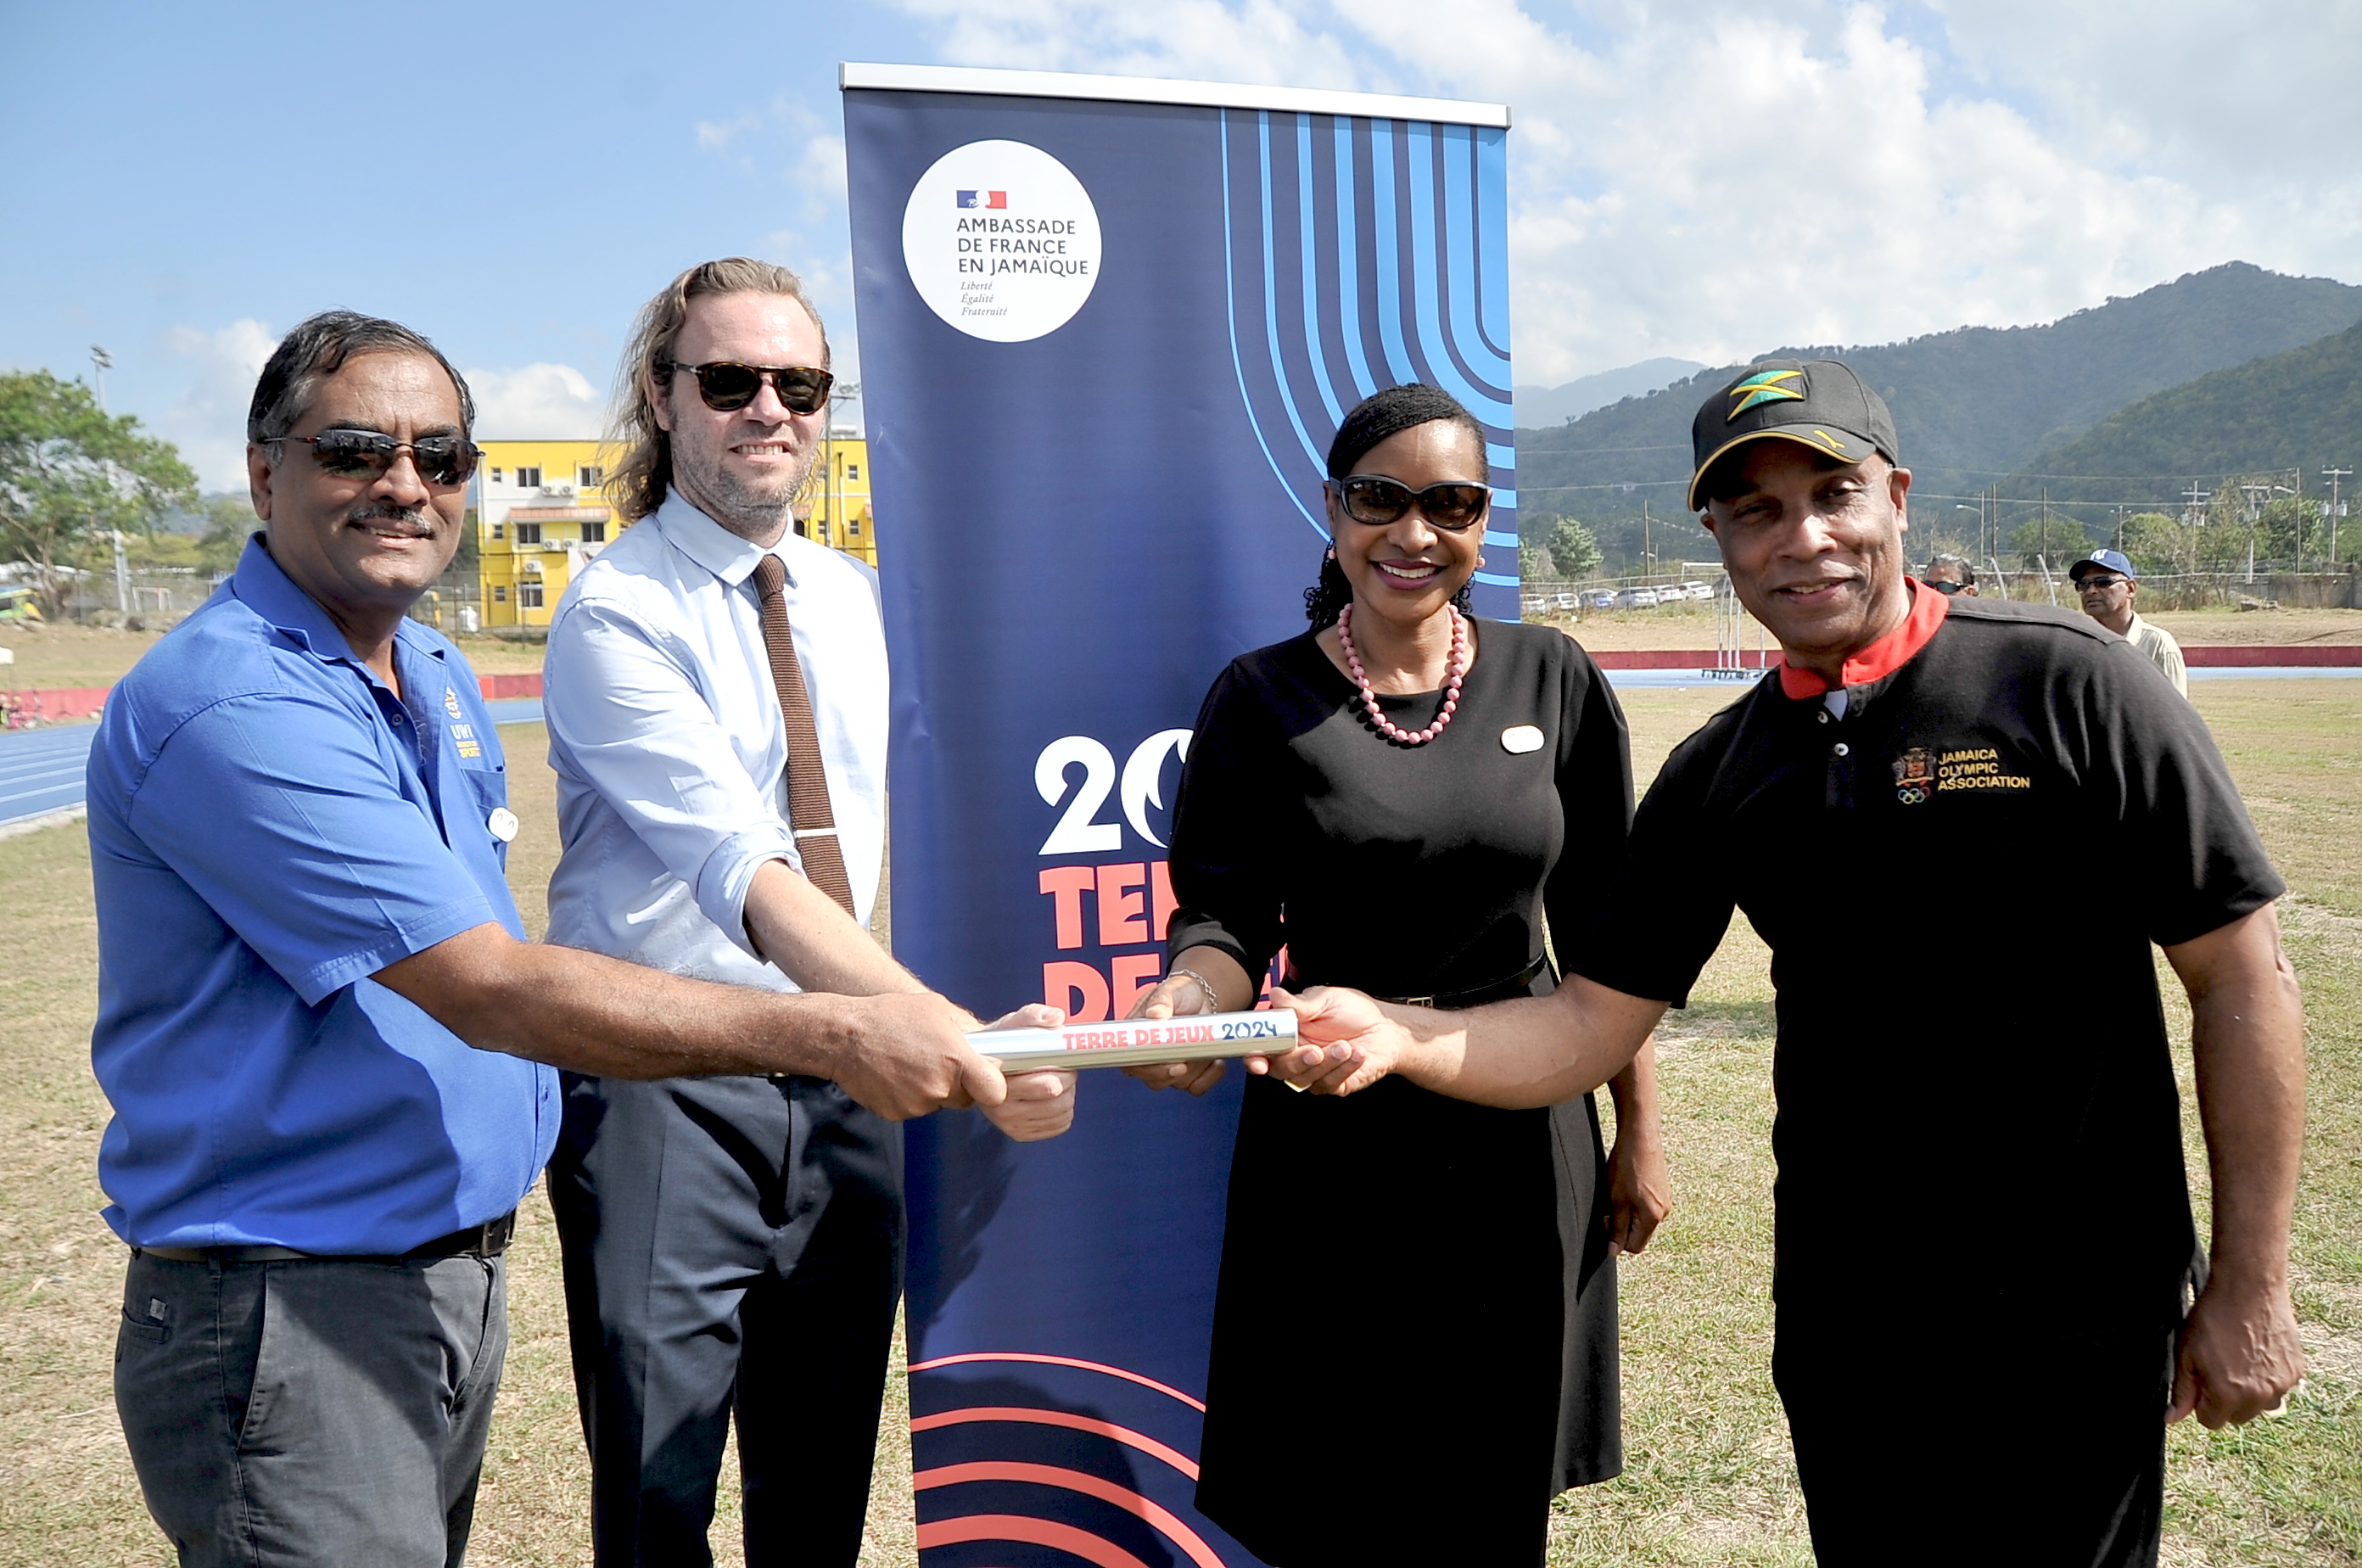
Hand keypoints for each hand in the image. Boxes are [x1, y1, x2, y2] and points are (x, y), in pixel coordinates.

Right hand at [824, 992, 1009, 1121]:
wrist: (844, 1037)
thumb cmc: (891, 1016)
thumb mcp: (937, 1009)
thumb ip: (968, 1029)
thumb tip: (989, 1043)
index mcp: (956, 1059)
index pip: (995, 1091)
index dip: (993, 1086)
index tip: (986, 1078)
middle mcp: (940, 1086)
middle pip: (966, 1098)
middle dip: (959, 1084)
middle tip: (938, 1061)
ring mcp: (918, 1104)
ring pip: (940, 1103)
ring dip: (933, 1089)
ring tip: (911, 1063)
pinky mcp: (898, 1114)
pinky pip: (915, 1109)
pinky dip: (910, 1096)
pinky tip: (896, 1074)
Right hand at [975, 1003, 1076, 1139]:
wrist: (982, 1069)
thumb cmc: (1001, 1044)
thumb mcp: (1013, 1023)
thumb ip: (1033, 1016)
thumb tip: (1055, 1018)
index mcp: (997, 1079)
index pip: (1046, 1086)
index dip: (1059, 1072)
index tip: (1059, 1062)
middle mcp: (1000, 1107)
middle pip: (1059, 1099)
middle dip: (1066, 1078)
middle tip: (1059, 1066)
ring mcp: (1010, 1123)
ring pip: (1062, 1112)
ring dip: (1066, 1094)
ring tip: (1053, 1079)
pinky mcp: (1021, 1134)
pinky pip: (1060, 1125)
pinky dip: (1063, 1111)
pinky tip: (1051, 1097)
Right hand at [1122, 970, 1228, 1095]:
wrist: (1202, 997)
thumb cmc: (1180, 993)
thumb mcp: (1170, 991)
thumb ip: (1162, 1001)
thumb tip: (1154, 1014)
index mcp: (1137, 1037)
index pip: (1131, 1063)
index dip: (1148, 1069)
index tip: (1170, 1064)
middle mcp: (1150, 1056)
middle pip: (1153, 1080)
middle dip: (1173, 1074)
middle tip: (1188, 1063)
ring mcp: (1170, 1066)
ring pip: (1178, 1084)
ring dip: (1195, 1070)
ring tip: (1206, 1048)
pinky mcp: (1190, 1073)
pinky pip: (1197, 1087)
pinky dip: (1209, 1077)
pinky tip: (1216, 1060)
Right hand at [1251, 986, 1385, 1095]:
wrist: (1386, 1027)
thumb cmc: (1353, 1011)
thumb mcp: (1327, 999)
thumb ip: (1300, 1004)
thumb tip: (1275, 995)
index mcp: (1286, 1033)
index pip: (1261, 1049)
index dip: (1254, 1058)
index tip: (1259, 1062)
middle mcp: (1295, 1055)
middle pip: (1280, 1069)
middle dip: (1296, 1061)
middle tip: (1315, 1051)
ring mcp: (1314, 1073)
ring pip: (1304, 1079)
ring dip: (1326, 1063)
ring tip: (1346, 1045)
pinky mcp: (1334, 1084)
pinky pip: (1330, 1084)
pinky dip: (1344, 1068)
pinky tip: (1358, 1054)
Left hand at [1605, 1127, 1670, 1256]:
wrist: (1640, 1135)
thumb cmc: (1626, 1165)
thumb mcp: (1616, 1200)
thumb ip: (1616, 1227)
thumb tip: (1614, 1252)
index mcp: (1654, 1217)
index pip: (1634, 1247)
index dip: (1617, 1238)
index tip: (1606, 1218)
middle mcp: (1664, 1211)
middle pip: (1639, 1233)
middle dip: (1622, 1225)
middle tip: (1610, 1203)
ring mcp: (1664, 1200)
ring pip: (1641, 1219)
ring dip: (1627, 1212)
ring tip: (1618, 1191)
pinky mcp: (1662, 1189)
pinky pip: (1646, 1206)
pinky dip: (1633, 1202)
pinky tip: (1626, 1185)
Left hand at [2169, 1278, 2305, 1427]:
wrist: (2249, 1289)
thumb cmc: (2212, 1319)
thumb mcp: (2186, 1354)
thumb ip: (2182, 1390)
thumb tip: (2172, 1419)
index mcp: (2228, 1395)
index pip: (2211, 1422)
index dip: (2202, 1403)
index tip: (2202, 1381)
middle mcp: (2259, 1396)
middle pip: (2238, 1417)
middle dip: (2226, 1400)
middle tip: (2220, 1368)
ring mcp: (2282, 1385)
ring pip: (2262, 1406)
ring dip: (2251, 1393)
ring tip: (2241, 1361)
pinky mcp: (2297, 1371)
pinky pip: (2281, 1388)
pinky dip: (2270, 1378)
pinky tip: (2259, 1354)